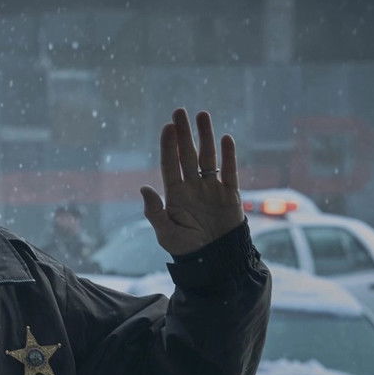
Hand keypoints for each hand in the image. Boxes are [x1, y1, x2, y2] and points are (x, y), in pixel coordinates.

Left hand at [140, 108, 244, 255]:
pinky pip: (229, 171)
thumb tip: (143, 188)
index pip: (170, 164)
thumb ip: (154, 211)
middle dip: (184, 133)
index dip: (168, 145)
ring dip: (205, 137)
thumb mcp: (166, 233)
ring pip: (208, 157)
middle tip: (180, 111)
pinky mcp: (230, 195)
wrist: (216, 263)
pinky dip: (229, 155)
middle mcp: (193, 188)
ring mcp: (212, 189)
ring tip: (202, 115)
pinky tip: (226, 138)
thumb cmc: (187, 251)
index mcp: (175, 195)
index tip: (168, 126)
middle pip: (188, 155)